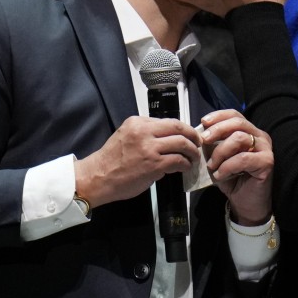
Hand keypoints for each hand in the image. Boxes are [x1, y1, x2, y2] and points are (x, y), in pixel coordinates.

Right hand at [75, 116, 200, 208]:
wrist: (99, 177)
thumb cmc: (112, 160)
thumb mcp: (126, 136)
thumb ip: (145, 133)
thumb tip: (168, 138)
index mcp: (137, 122)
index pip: (168, 121)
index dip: (183, 128)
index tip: (189, 135)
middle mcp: (144, 131)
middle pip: (178, 128)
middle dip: (193, 136)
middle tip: (198, 144)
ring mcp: (149, 148)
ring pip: (181, 143)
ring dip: (192, 151)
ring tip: (193, 158)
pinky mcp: (154, 164)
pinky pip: (178, 160)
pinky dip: (185, 164)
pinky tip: (185, 168)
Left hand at [200, 110, 272, 224]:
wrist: (245, 203)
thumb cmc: (232, 179)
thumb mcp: (217, 158)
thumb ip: (212, 145)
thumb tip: (201, 134)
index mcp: (249, 132)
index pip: (235, 115)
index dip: (218, 116)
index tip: (203, 122)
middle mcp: (260, 137)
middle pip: (238, 123)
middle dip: (217, 130)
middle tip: (204, 141)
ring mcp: (265, 149)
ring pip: (239, 139)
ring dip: (220, 152)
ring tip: (212, 166)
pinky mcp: (267, 162)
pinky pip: (243, 158)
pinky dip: (227, 166)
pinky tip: (220, 175)